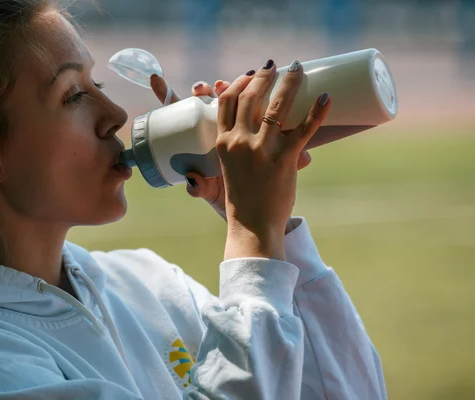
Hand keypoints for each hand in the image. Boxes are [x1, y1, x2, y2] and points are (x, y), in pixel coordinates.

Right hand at [215, 61, 330, 260]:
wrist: (252, 226)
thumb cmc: (242, 200)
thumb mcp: (228, 172)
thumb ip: (245, 155)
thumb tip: (289, 150)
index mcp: (223, 143)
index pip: (226, 102)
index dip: (237, 83)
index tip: (250, 74)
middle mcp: (240, 142)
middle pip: (250, 97)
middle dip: (263, 76)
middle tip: (274, 66)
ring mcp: (262, 149)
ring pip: (276, 106)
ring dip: (289, 82)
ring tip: (298, 69)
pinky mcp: (284, 159)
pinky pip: (304, 129)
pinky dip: (317, 111)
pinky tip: (327, 97)